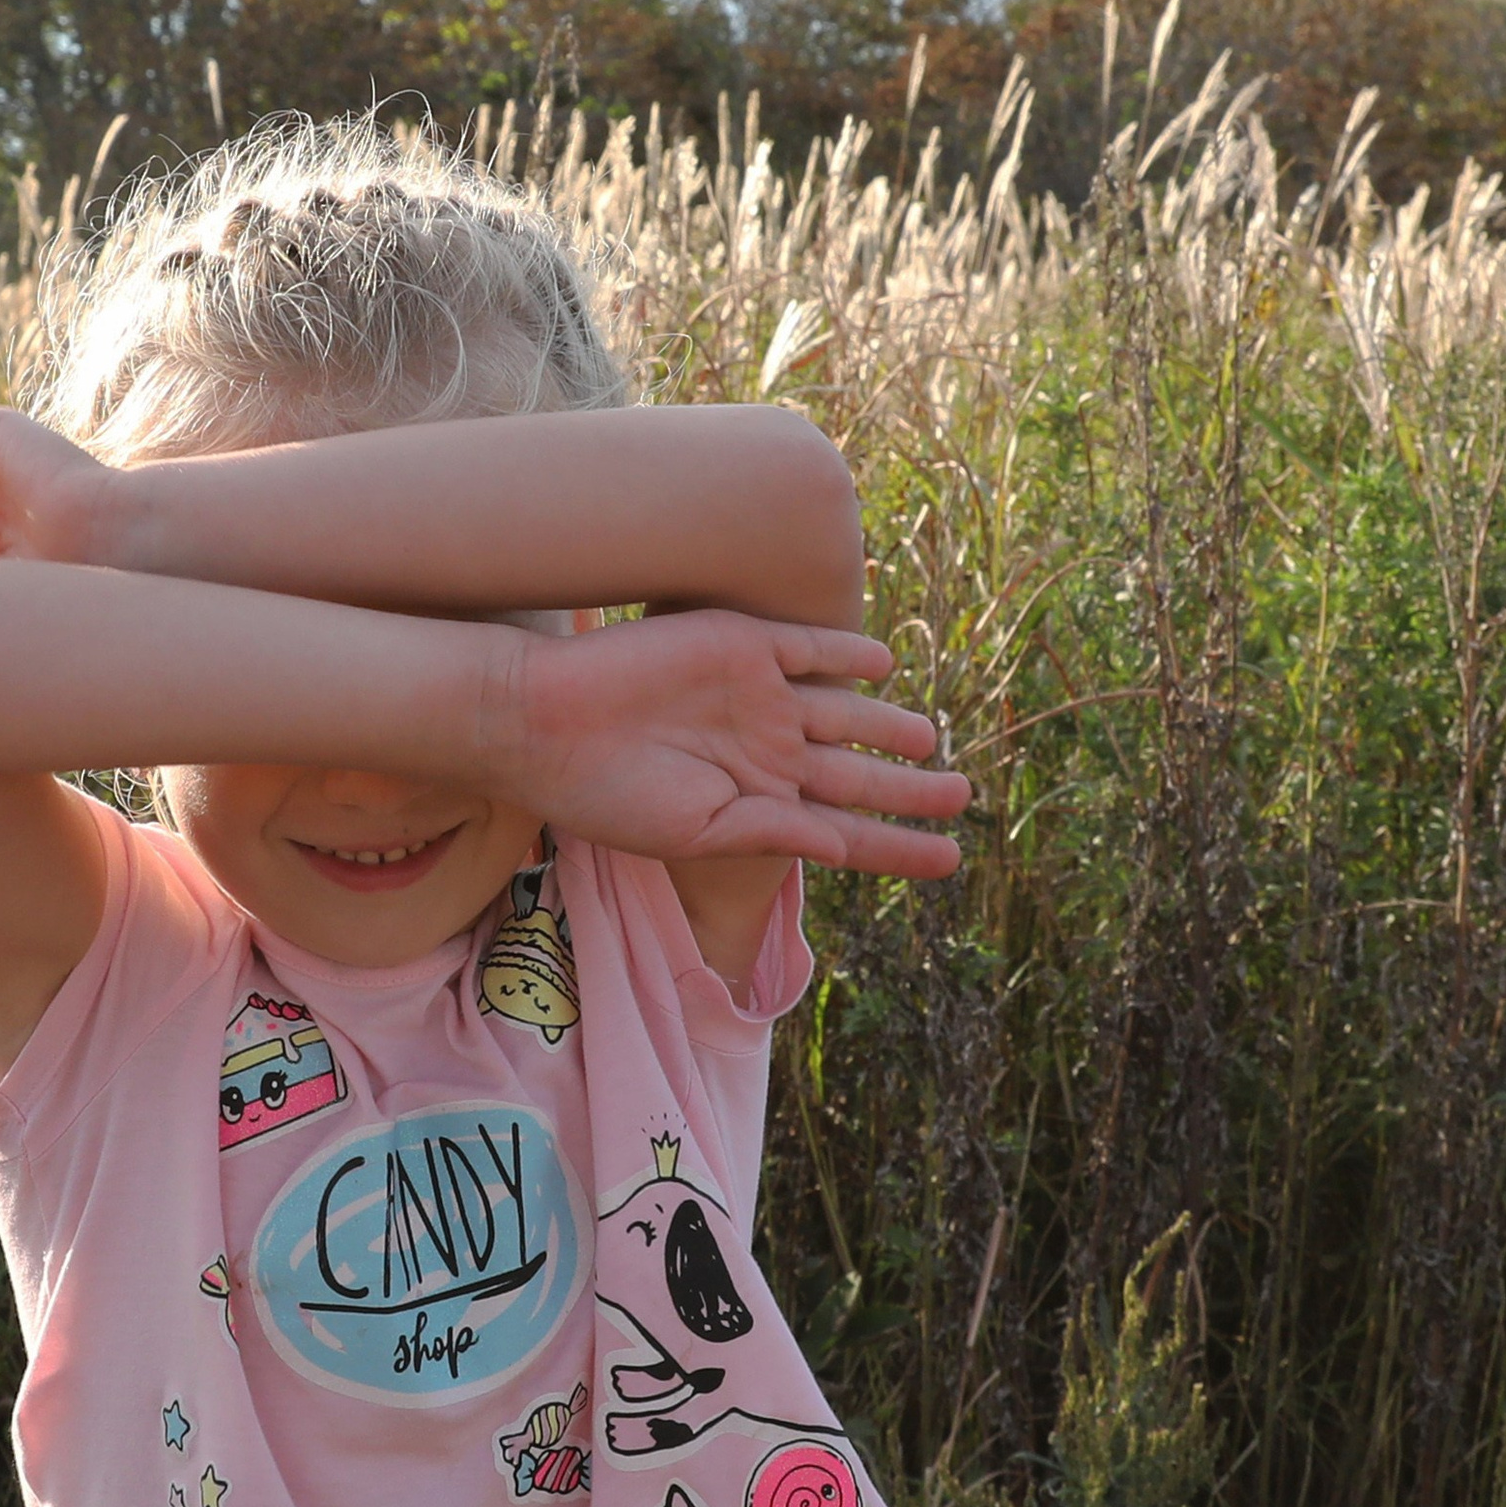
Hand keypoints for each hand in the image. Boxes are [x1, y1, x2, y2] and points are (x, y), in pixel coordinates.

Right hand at [500, 611, 968, 880]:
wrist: (543, 721)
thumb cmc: (606, 793)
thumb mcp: (696, 831)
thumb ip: (771, 832)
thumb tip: (846, 848)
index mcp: (752, 804)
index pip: (843, 830)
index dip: (897, 846)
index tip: (949, 860)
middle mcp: (761, 751)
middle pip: (855, 772)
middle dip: (909, 789)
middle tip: (962, 796)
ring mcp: (755, 698)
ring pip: (845, 714)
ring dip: (892, 727)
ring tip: (936, 742)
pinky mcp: (742, 645)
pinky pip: (811, 650)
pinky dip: (850, 656)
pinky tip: (885, 666)